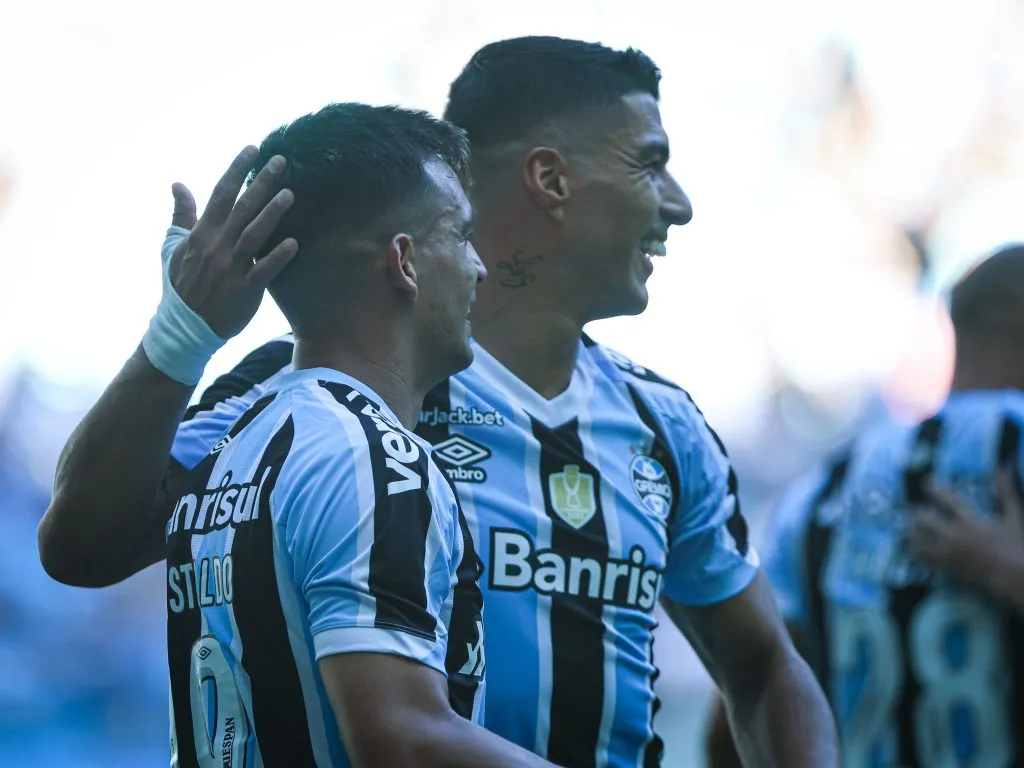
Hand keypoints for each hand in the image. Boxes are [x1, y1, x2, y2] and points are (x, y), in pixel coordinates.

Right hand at [166, 146, 297, 338]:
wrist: (184, 326)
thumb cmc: (180, 284)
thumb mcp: (173, 247)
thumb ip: (181, 214)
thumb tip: (178, 183)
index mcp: (201, 233)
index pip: (221, 193)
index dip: (237, 170)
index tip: (253, 149)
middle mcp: (217, 246)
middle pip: (242, 207)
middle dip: (261, 182)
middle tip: (281, 160)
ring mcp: (231, 268)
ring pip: (254, 234)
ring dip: (272, 213)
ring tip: (290, 193)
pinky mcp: (245, 290)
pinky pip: (264, 270)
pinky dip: (278, 257)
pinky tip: (294, 243)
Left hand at [908, 469, 1023, 593]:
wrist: (1014, 578)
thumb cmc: (1017, 546)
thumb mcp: (1013, 517)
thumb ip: (1005, 493)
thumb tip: (1002, 467)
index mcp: (970, 522)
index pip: (947, 499)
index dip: (934, 488)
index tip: (925, 481)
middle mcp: (955, 537)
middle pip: (925, 520)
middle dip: (917, 513)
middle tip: (914, 510)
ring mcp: (948, 554)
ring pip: (919, 540)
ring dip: (912, 532)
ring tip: (910, 527)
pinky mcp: (947, 569)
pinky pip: (924, 559)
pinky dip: (916, 551)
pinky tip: (913, 548)